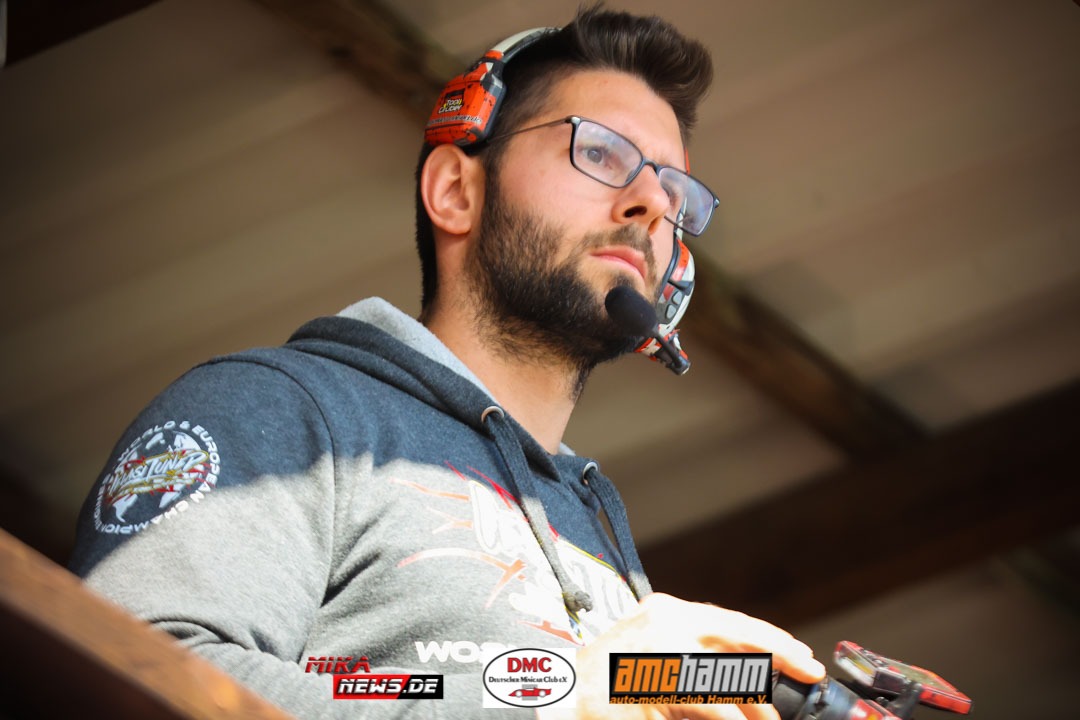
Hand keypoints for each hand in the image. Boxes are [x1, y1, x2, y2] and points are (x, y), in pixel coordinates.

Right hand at [547, 593, 825, 719]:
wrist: (556, 693)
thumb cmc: (608, 677)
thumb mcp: (654, 653)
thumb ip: (697, 656)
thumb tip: (752, 680)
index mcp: (666, 612)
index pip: (732, 622)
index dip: (774, 642)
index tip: (806, 659)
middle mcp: (664, 627)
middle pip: (736, 645)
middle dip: (774, 670)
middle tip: (798, 689)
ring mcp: (655, 658)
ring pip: (722, 688)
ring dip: (748, 711)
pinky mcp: (648, 690)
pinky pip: (702, 707)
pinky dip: (727, 716)